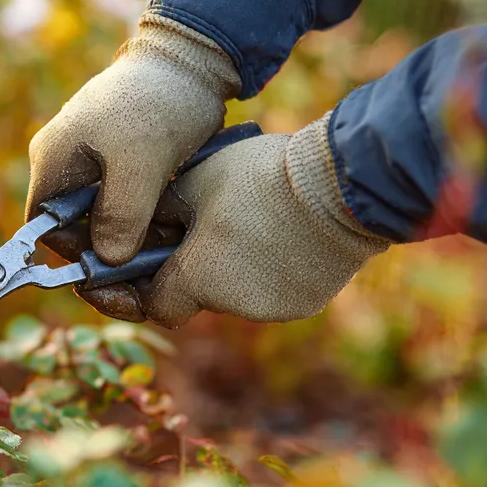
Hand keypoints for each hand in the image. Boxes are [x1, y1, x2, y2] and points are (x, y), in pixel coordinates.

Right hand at [25, 15, 240, 267]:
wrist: (192, 61)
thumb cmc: (160, 105)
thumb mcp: (142, 164)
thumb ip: (121, 215)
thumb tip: (108, 260)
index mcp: (52, 158)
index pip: (44, 227)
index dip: (75, 252)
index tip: (117, 264)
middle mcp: (61, 159)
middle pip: (72, 223)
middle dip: (107, 245)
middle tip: (148, 256)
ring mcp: (87, 157)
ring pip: (98, 214)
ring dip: (128, 231)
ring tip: (164, 237)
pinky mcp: (114, 157)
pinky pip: (117, 199)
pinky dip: (140, 215)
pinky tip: (168, 219)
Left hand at [76, 113, 392, 325]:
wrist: (342, 183)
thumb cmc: (260, 176)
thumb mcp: (194, 182)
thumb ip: (160, 212)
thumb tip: (144, 226)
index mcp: (197, 280)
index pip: (156, 305)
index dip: (145, 285)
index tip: (145, 264)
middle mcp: (234, 307)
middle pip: (199, 296)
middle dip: (193, 268)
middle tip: (201, 229)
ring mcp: (274, 309)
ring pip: (237, 295)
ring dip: (232, 267)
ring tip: (247, 221)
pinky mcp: (307, 302)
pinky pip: (274, 290)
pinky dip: (268, 269)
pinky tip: (279, 232)